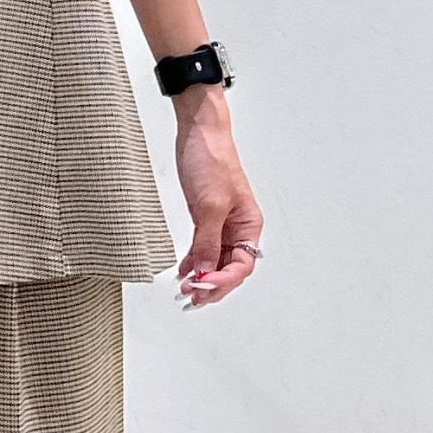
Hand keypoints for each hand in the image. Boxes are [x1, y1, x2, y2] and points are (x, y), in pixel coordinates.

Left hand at [171, 85, 262, 308]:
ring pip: (215, 261)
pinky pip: (203, 247)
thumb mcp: (209, 206)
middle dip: (212, 285)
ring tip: (185, 291)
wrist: (198, 134)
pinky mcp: (205, 218)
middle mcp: (238, 228)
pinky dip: (194, 262)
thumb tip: (206, 272)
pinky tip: (183, 272)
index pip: (241, 266)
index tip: (201, 287)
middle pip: (229, 268)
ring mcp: (221, 224)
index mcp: (249, 224)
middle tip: (191, 298)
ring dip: (202, 277)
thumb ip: (208, 242)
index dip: (222, 281)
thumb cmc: (212, 161)